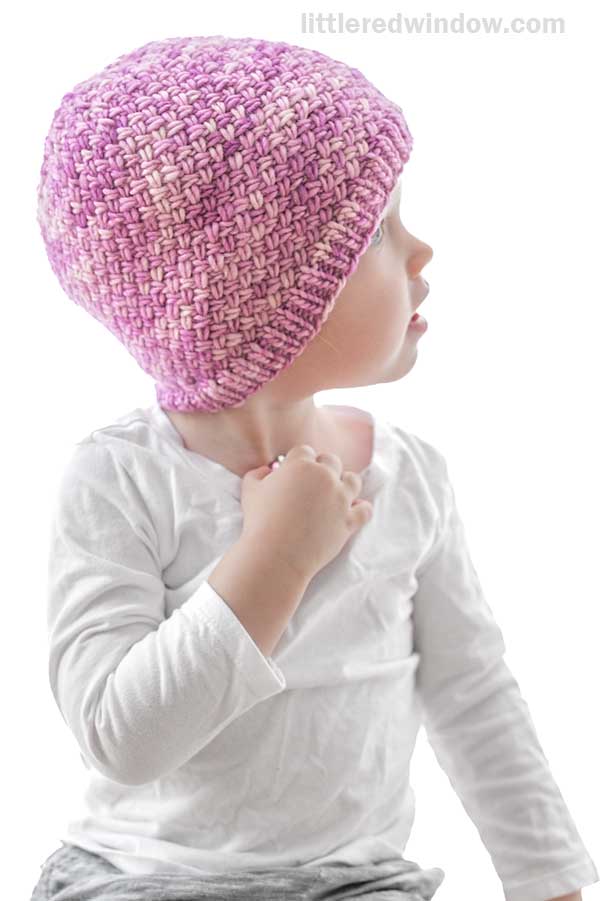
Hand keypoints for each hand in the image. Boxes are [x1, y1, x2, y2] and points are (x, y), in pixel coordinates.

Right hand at [240, 444, 373, 579]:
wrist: (275, 554)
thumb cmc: (259, 521)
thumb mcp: (250, 491)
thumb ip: (257, 474)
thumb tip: (266, 471)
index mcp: (300, 464)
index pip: (305, 452)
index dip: (300, 462)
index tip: (295, 474)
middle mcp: (324, 476)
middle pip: (331, 461)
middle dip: (323, 469)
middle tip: (314, 484)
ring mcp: (340, 498)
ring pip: (353, 481)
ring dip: (345, 484)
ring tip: (336, 494)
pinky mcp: (349, 520)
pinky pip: (365, 509)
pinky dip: (361, 509)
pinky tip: (352, 511)